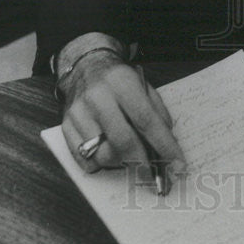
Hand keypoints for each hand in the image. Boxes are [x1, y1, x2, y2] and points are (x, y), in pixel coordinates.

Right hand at [59, 49, 186, 186]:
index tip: (177, 164)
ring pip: (104, 155)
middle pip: (123, 141)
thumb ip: (157, 114)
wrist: (86, 67)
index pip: (146, 120)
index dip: (164, 145)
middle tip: (154, 176)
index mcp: (122, 83)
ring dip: (122, 163)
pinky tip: (109, 152)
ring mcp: (79, 113)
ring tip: (129, 155)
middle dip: (143, 164)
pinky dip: (100, 163)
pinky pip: (85, 160)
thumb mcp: (145, 87)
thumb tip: (167, 147)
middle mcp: (98, 97)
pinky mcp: (65, 126)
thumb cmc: (119, 81)